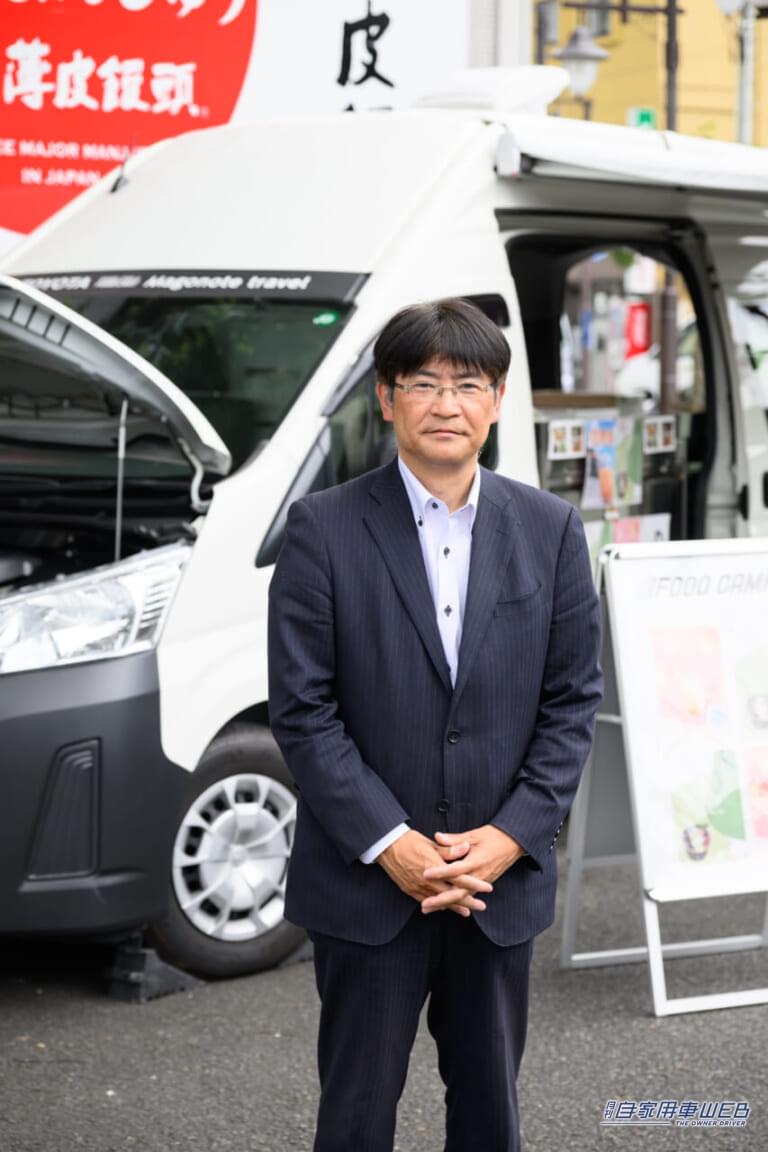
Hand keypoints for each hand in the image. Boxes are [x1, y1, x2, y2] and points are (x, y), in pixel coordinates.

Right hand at [378, 830, 492, 916]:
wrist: (386, 846)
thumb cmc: (409, 841)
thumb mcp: (431, 843)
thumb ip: (449, 850)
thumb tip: (466, 847)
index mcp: (435, 867)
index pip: (460, 878)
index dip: (475, 884)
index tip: (488, 888)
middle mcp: (428, 880)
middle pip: (453, 894)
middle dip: (469, 902)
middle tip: (482, 907)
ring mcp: (418, 887)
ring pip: (440, 901)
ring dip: (454, 907)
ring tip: (467, 911)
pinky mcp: (410, 890)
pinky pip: (426, 902)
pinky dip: (438, 906)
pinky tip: (445, 908)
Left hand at [420, 825, 525, 913]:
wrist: (513, 844)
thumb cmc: (493, 837)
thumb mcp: (474, 835)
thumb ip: (455, 840)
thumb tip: (437, 836)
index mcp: (476, 861)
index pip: (456, 869)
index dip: (440, 872)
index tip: (425, 874)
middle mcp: (479, 875)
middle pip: (458, 892)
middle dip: (440, 900)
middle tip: (424, 905)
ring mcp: (482, 882)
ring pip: (462, 897)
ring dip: (445, 904)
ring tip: (428, 908)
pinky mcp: (482, 884)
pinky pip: (467, 896)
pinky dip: (455, 902)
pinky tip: (442, 906)